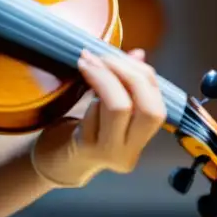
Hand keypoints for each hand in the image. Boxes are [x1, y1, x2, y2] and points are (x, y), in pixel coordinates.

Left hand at [31, 48, 165, 187]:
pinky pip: (93, 111)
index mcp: (141, 139)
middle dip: (128, 74)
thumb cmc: (84, 130)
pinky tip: (81, 78)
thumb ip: (125, 83)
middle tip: (103, 56)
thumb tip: (137, 54)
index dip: (144, 76)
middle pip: (149, 109)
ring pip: (119, 108)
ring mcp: (110, 152)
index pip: (158, 106)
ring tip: (88, 61)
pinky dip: (90, 91)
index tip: (122, 55)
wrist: (57, 162)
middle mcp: (131, 151)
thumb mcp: (107, 106)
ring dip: (105, 76)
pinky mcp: (86, 147)